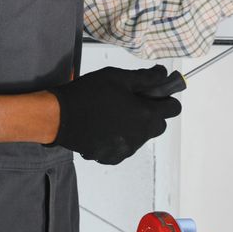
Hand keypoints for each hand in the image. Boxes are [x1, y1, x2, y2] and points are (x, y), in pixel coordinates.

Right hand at [49, 65, 182, 164]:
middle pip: (159, 125)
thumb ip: (145, 77)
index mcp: (145, 115)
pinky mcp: (112, 157)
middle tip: (133, 102)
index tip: (155, 93)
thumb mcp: (118, 77)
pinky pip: (125, 147)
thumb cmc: (88, 94)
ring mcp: (126, 149)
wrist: (59, 117)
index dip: (166, 99)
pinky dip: (120, 138)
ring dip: (135, 126)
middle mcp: (139, 136)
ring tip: (115, 113)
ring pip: (141, 136)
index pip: (173, 109)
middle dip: (152, 114)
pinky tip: (106, 127)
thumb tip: (163, 74)